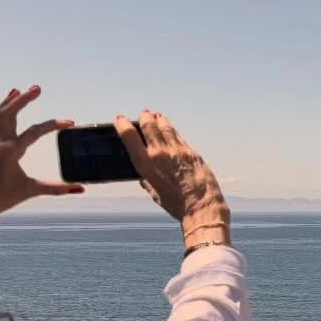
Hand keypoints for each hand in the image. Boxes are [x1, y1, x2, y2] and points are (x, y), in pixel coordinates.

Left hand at [0, 85, 81, 216]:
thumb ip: (55, 188)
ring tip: (17, 90)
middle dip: (24, 99)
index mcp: (10, 151)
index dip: (54, 125)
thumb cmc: (0, 198)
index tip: (70, 122)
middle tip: (37, 87)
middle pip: (9, 113)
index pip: (35, 131)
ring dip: (7, 101)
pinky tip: (2, 108)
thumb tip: (79, 189)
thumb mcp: (30, 191)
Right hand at [114, 111, 230, 248]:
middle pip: (149, 127)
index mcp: (145, 165)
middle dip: (145, 118)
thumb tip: (142, 176)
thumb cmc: (175, 204)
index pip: (129, 137)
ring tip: (157, 116)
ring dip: (160, 121)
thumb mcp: (154, 193)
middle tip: (144, 114)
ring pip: (165, 128)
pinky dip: (173, 131)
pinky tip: (171, 128)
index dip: (123, 125)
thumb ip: (146, 180)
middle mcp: (159, 154)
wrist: (200, 207)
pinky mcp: (191, 152)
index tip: (120, 119)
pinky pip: (179, 137)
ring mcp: (176, 151)